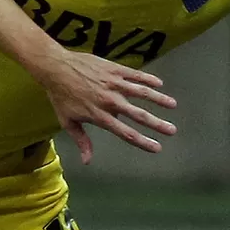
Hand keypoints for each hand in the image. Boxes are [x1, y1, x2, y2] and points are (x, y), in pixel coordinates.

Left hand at [36, 51, 177, 163]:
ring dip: (159, 99)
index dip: (143, 141)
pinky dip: (148, 79)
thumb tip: (88, 161)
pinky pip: (135, 75)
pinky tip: (159, 84)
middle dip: (157, 124)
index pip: (126, 133)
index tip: (157, 148)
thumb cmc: (60, 96)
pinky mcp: (114, 69)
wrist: (56, 68)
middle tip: (172, 130)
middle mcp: (110, 101)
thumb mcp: (68, 121)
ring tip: (173, 105)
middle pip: (139, 115)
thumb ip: (82, 140)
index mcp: (100, 116)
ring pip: (141, 93)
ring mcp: (113, 84)